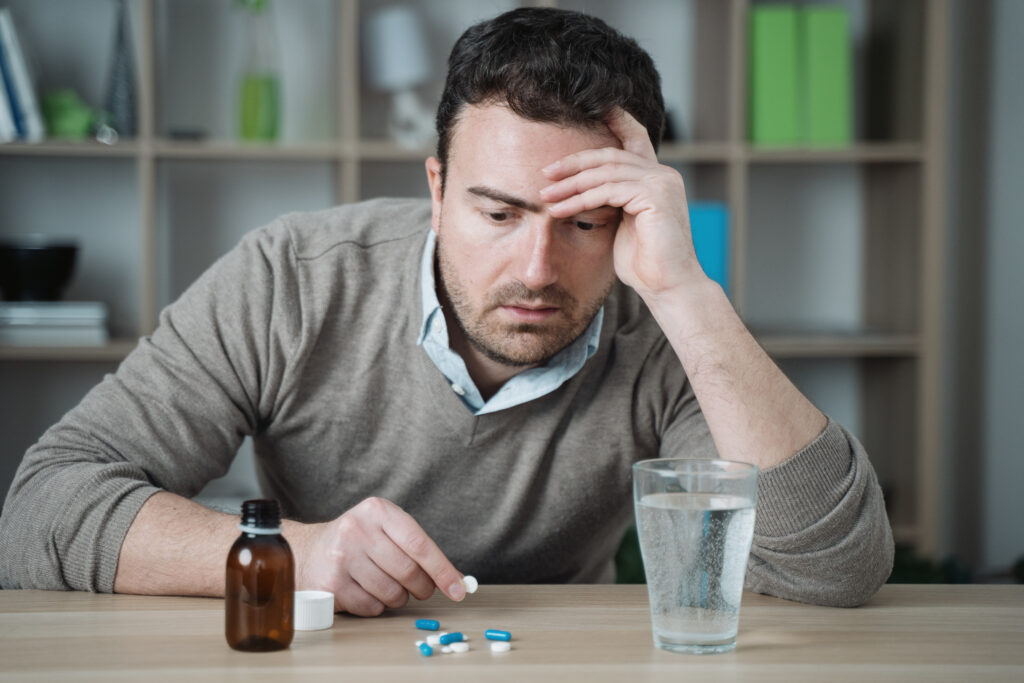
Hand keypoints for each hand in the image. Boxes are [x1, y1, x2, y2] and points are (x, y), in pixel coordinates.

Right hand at [292, 497, 465, 615]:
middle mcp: (357, 530)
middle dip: (422, 587)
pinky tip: (366, 592)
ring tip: (387, 586)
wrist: (307, 552)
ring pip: (392, 592)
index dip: (443, 570)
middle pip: (408, 571)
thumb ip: (418, 548)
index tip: (459, 590)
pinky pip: (372, 607)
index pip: (419, 544)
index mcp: (377, 511)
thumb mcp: (384, 529)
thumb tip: (458, 580)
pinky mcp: (331, 584)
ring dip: (398, 598)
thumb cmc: (358, 542)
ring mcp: (341, 557)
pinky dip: (377, 606)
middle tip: (421, 589)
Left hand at [539, 108, 705, 299]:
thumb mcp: (623, 222)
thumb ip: (611, 200)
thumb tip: (584, 190)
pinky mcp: (655, 196)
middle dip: (574, 162)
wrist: (667, 287)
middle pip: (610, 155)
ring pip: (606, 172)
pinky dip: (579, 200)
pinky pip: (608, 191)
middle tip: (546, 173)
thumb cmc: (644, 262)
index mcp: (657, 177)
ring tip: (545, 195)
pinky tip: (558, 210)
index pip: (634, 138)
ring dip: (571, 184)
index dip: (614, 120)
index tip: (589, 110)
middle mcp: (663, 174)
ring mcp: (661, 183)